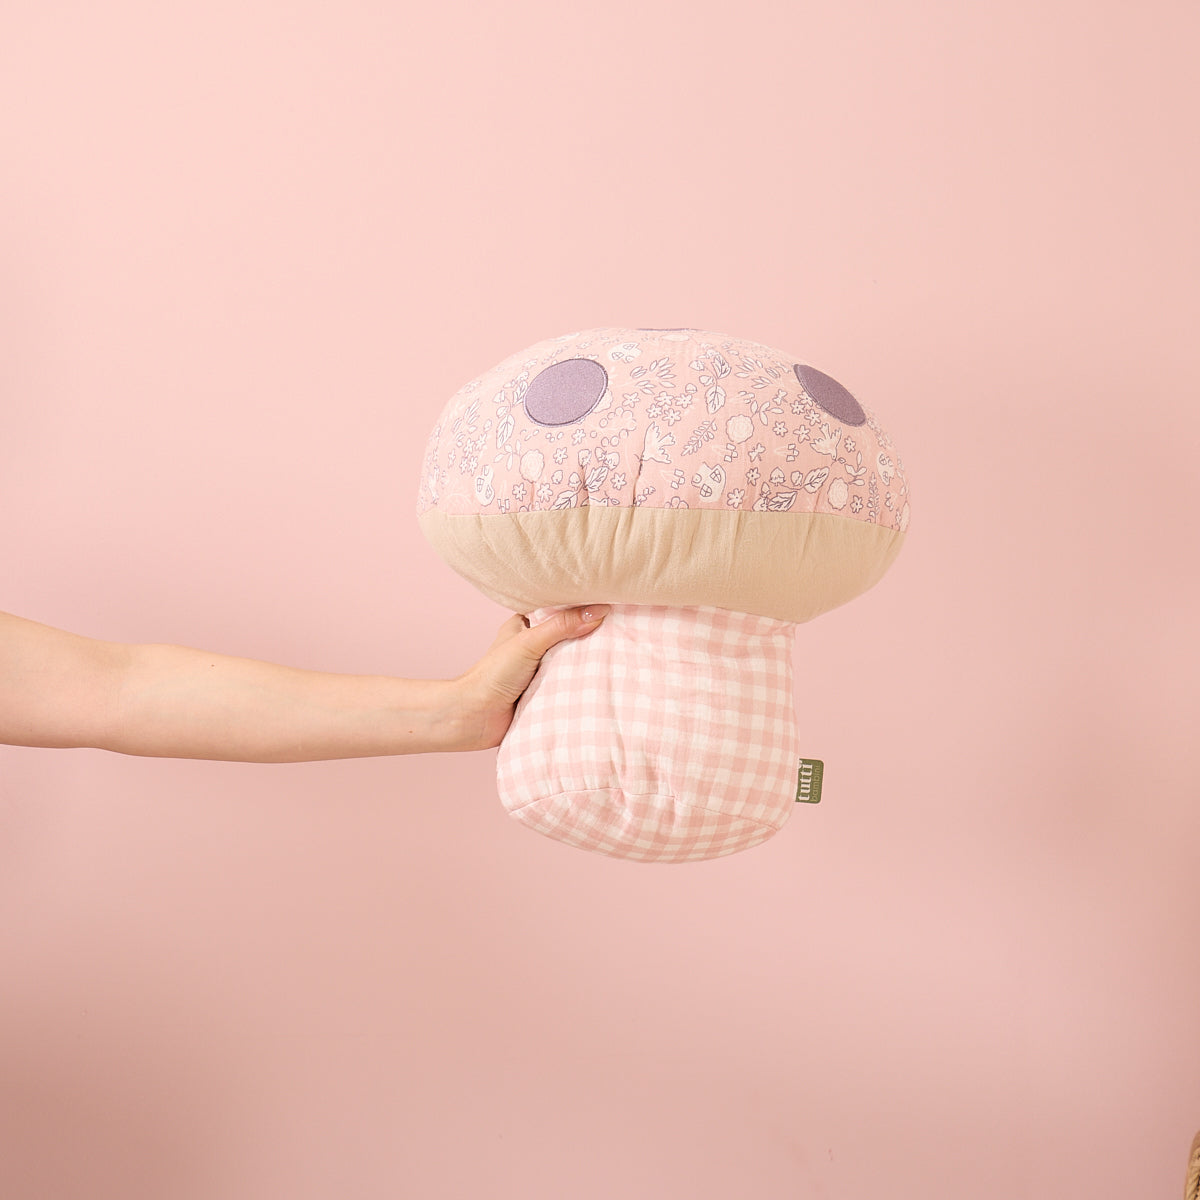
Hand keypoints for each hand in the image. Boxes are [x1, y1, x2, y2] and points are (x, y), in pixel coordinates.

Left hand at [452, 605, 609, 751]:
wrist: (475, 717)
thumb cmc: (493, 674)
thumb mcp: (529, 642)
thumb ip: (562, 626)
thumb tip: (599, 611)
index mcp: (526, 625)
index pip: (560, 610)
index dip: (582, 607)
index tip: (612, 601)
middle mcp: (534, 645)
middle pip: (570, 636)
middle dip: (592, 635)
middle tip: (625, 627)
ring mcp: (541, 670)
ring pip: (572, 661)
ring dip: (589, 661)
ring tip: (623, 651)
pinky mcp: (546, 693)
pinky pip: (570, 684)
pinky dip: (584, 683)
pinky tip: (608, 679)